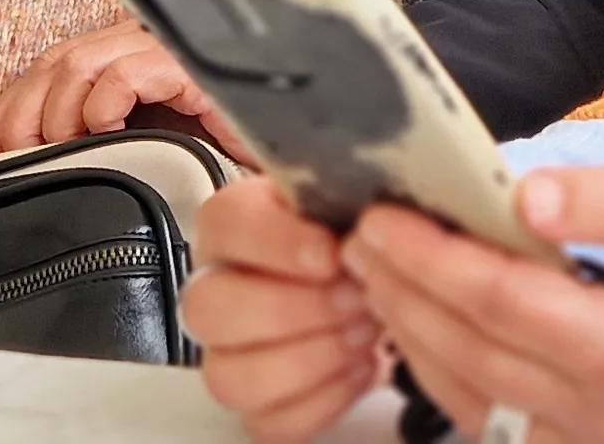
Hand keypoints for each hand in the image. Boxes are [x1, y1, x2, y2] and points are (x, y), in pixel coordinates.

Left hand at [0, 16, 244, 156]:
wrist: (290, 186)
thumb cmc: (220, 174)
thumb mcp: (138, 161)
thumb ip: (93, 151)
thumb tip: (22, 166)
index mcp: (130, 60)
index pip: (49, 66)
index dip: (8, 108)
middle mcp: (148, 45)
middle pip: (56, 61)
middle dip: (21, 116)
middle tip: (17, 162)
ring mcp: (172, 51)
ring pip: (80, 63)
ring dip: (57, 115)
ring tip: (64, 153)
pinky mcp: (195, 69)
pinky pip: (127, 72)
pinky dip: (103, 106)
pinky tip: (111, 135)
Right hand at [186, 174, 385, 442]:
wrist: (395, 280)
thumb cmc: (369, 235)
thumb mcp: (365, 191)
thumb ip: (357, 183)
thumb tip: (376, 194)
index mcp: (236, 222)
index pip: (222, 223)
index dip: (273, 242)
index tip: (330, 251)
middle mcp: (220, 285)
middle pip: (208, 309)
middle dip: (296, 309)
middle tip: (357, 296)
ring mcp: (231, 349)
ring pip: (228, 375)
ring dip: (310, 357)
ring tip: (364, 332)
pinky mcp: (260, 401)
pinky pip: (267, 421)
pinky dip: (322, 400)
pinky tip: (361, 366)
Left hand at [345, 168, 603, 443]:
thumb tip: (524, 198)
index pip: (498, 300)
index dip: (430, 258)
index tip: (383, 218)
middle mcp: (602, 416)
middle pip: (467, 351)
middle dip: (402, 291)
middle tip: (359, 239)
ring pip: (468, 398)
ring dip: (412, 335)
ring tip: (380, 277)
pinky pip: (496, 426)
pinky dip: (449, 379)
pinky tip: (427, 331)